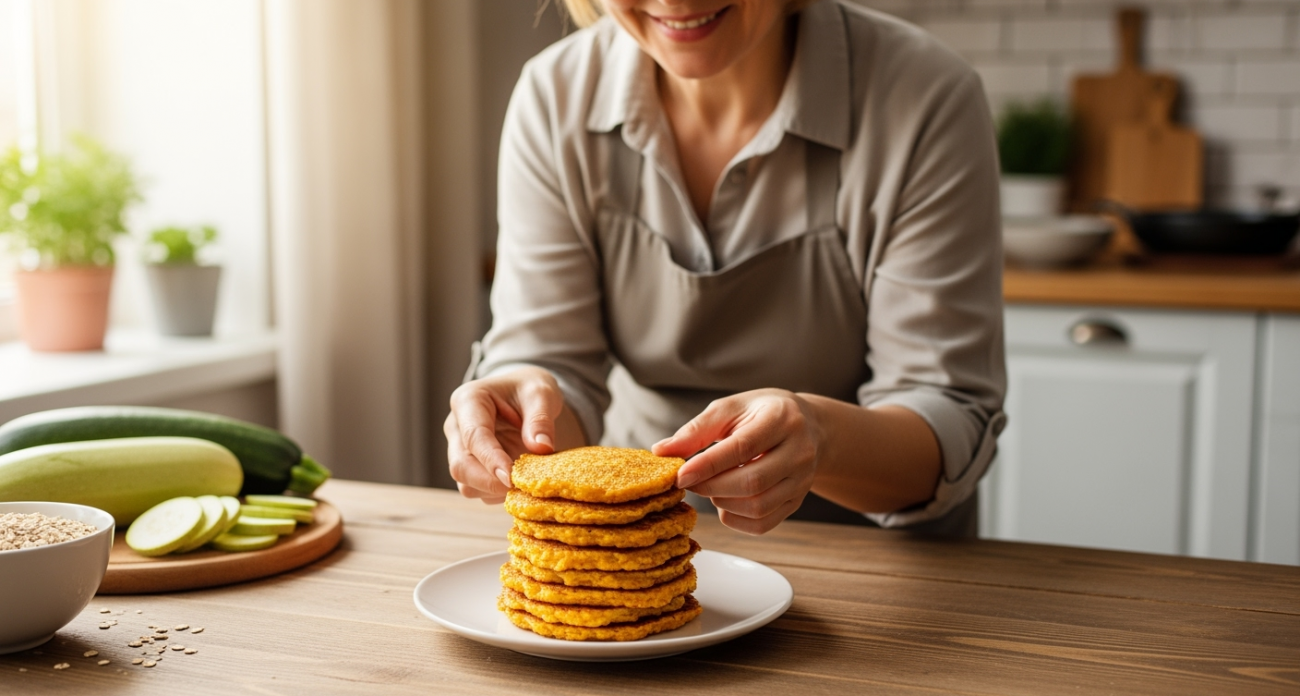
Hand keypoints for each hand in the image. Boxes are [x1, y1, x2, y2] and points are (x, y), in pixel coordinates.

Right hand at [445, 367, 564, 503]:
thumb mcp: (541, 393)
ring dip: (495, 490)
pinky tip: (520, 483)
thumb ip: (540, 419)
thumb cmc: (528, 390)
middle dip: (489, 482)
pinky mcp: (470, 468)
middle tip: (523, 488)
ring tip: (526, 482)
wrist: (523, 395)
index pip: (474, 436)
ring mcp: (460, 450)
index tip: (511, 478)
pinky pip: (478, 490)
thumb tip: (542, 448)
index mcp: (468, 401)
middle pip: (460, 465)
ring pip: (466, 483)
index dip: (491, 460)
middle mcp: (457, 427)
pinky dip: (498, 494)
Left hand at [652, 389, 822, 534]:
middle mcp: (800, 451)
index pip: (743, 448)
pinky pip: (763, 524)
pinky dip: (735, 519)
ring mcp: (803, 480)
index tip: (680, 475)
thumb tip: (662, 451)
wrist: (808, 426)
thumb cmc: (761, 414)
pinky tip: (725, 501)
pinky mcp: (797, 501)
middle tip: (689, 482)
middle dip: (711, 486)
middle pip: (752, 482)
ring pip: (757, 507)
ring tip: (710, 486)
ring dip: (722, 502)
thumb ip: (697, 430)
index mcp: (783, 419)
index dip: (707, 465)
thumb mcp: (730, 409)